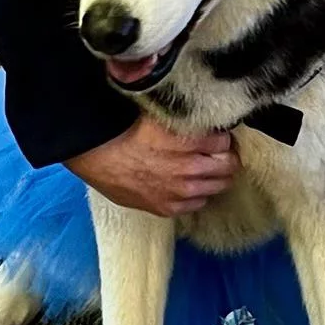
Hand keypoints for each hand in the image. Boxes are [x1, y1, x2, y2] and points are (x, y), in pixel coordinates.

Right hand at [65, 119, 239, 217]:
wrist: (96, 155)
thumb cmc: (124, 131)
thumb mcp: (160, 116)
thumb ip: (187, 122)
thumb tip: (207, 123)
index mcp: (189, 142)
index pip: (226, 142)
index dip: (221, 138)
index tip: (216, 138)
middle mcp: (190, 169)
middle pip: (229, 167)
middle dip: (224, 158)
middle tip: (215, 154)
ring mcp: (181, 192)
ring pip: (218, 187)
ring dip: (213, 177)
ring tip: (201, 170)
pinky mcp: (168, 208)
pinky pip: (198, 204)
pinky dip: (195, 195)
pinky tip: (184, 186)